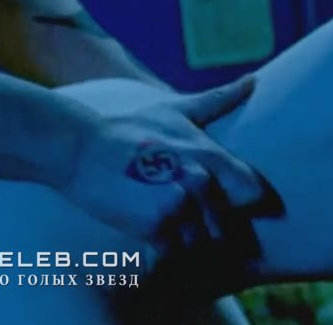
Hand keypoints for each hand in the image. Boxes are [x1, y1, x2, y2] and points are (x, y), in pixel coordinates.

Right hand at [55, 76, 266, 252]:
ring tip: (179, 235)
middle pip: (227, 222)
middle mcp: (199, 183)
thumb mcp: (178, 110)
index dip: (250, 201)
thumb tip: (253, 79)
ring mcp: (175, 207)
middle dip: (217, 227)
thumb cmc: (131, 127)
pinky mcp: (150, 228)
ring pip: (201, 241)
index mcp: (210, 156)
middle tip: (205, 225)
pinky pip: (172, 252)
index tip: (242, 204)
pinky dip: (167, 252)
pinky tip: (158, 242)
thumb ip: (220, 99)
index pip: (252, 191)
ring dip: (192, 242)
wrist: (79, 148)